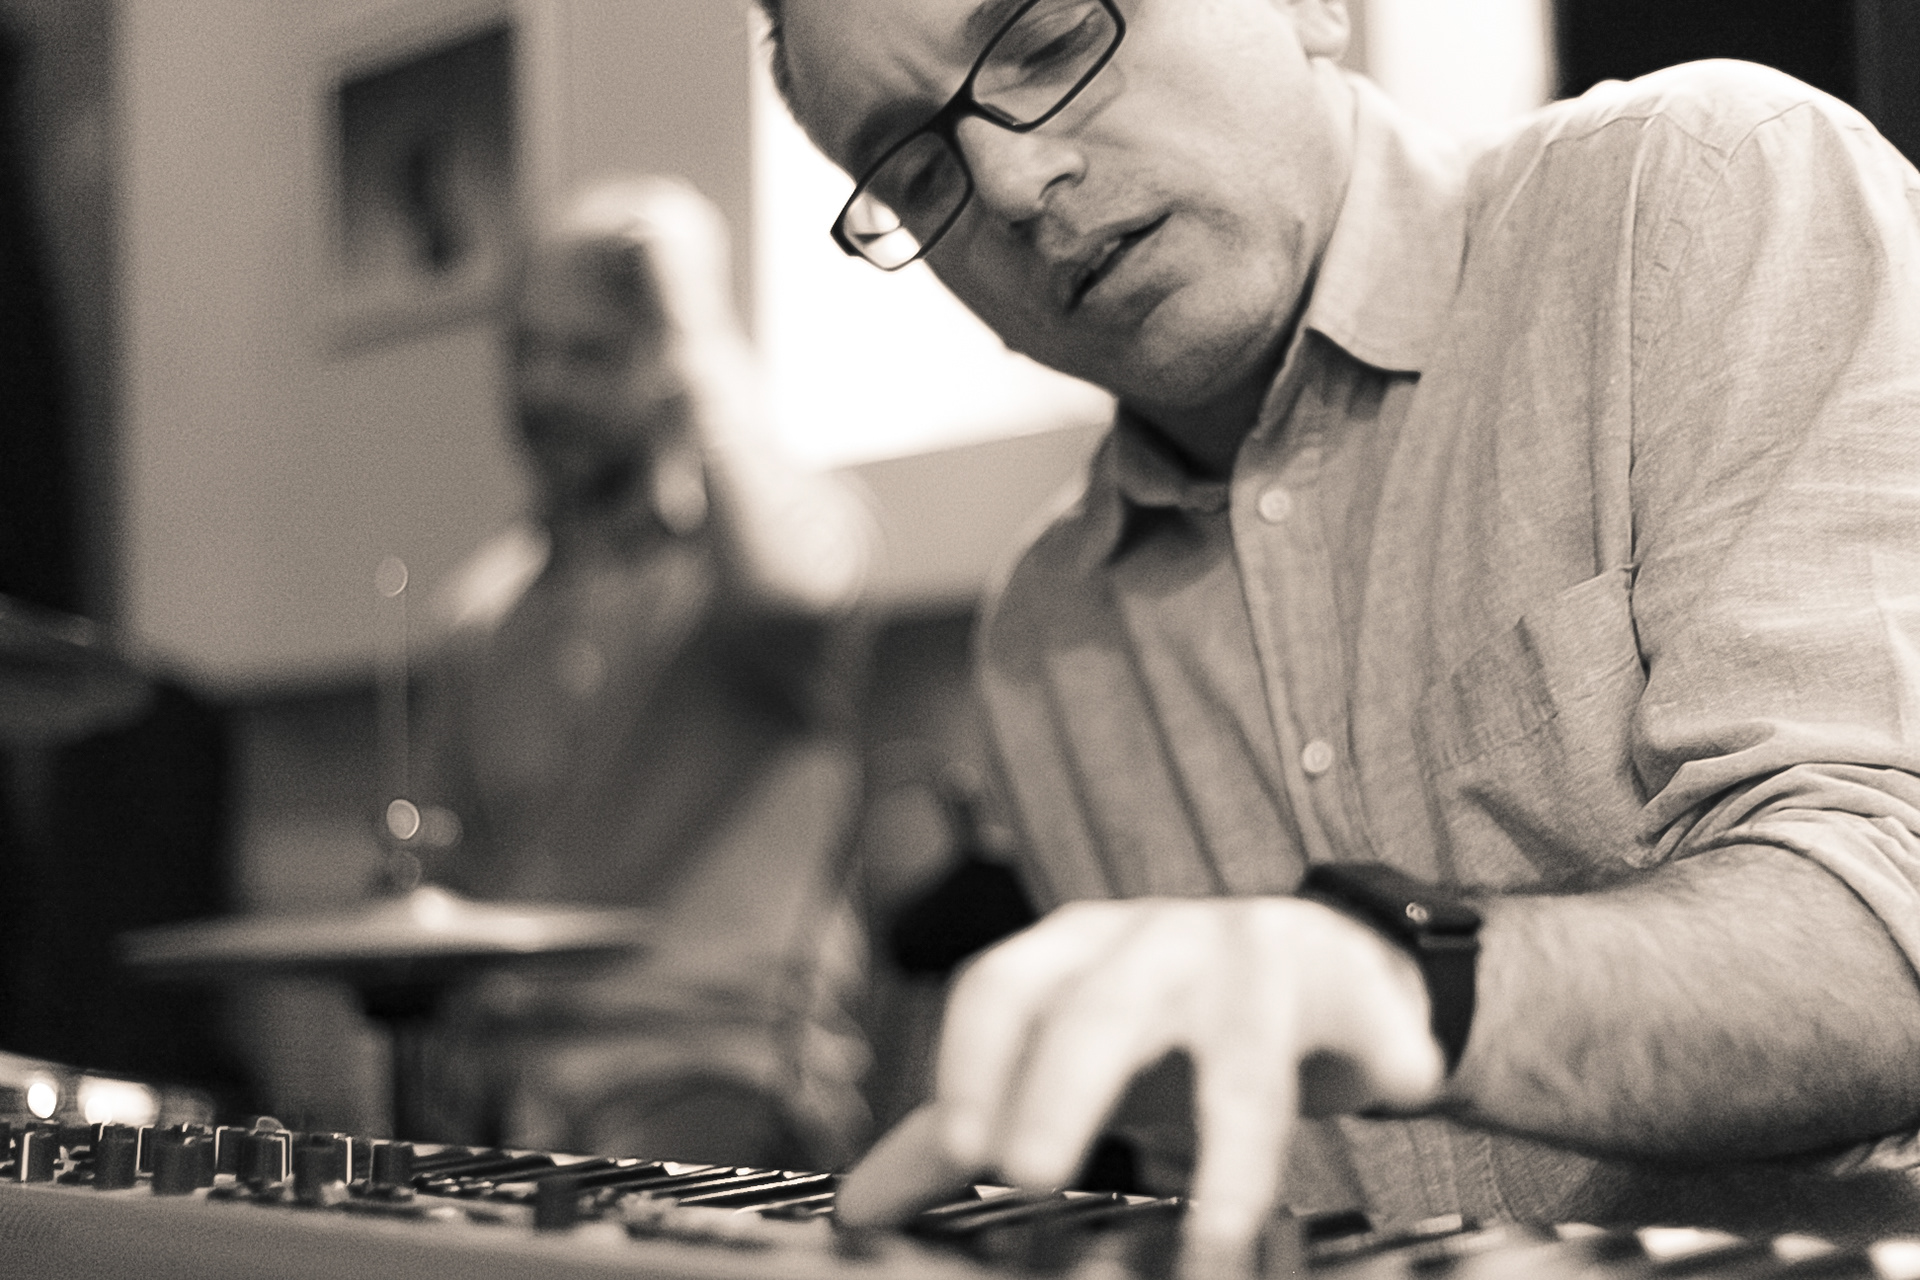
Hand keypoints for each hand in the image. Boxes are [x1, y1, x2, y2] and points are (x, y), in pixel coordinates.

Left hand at [838, 896, 1445, 1276]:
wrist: (1318, 965)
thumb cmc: (1168, 1019)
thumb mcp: (1067, 1053)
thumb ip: (971, 1120)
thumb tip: (863, 1206)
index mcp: (1075, 950)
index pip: (1002, 986)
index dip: (973, 1060)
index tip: (959, 1145)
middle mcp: (1156, 941)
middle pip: (1100, 1009)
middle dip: (1062, 1090)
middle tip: (1028, 1170)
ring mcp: (1256, 953)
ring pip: (1238, 1045)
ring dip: (1230, 1148)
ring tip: (1218, 1235)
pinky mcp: (1347, 981)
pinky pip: (1372, 1018)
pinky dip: (1391, 1051)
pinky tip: (1404, 1084)